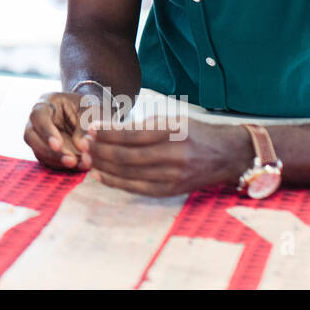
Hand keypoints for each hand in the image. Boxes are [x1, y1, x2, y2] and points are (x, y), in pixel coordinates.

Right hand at [25, 92, 98, 170]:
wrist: (89, 115)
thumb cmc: (88, 107)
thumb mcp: (91, 111)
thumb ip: (84, 127)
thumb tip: (80, 146)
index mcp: (46, 103)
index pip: (38, 116)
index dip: (46, 131)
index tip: (57, 145)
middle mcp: (37, 120)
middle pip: (30, 136)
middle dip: (49, 151)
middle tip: (70, 160)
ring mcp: (39, 136)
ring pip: (37, 151)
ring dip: (56, 160)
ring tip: (76, 164)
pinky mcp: (44, 149)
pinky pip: (46, 160)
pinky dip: (59, 165)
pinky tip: (75, 166)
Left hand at [87, 118, 250, 196]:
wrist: (227, 155)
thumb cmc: (194, 132)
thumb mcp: (171, 120)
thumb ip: (141, 126)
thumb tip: (106, 130)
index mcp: (172, 132)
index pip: (131, 134)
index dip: (107, 133)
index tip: (90, 128)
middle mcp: (174, 155)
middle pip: (127, 156)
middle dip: (100, 150)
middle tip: (82, 145)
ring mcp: (174, 176)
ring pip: (129, 173)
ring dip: (104, 166)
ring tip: (87, 159)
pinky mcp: (173, 190)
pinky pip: (138, 188)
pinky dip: (117, 183)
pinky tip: (101, 176)